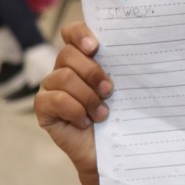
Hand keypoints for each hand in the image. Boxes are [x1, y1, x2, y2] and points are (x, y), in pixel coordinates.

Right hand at [34, 22, 113, 184]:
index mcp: (84, 59)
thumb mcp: (125, 89)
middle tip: (109, 89)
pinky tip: (85, 121)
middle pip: (68, 54)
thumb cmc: (121, 117)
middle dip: (91, 72)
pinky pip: (53, 99)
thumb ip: (123, 68)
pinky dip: (74, 110)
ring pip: (63, 77)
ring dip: (87, 96)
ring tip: (102, 113)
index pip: (72, 32)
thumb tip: (140, 49)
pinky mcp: (44, 109)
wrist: (112, 153)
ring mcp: (51, 88)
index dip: (80, 33)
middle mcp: (65, 69)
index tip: (96, 46)